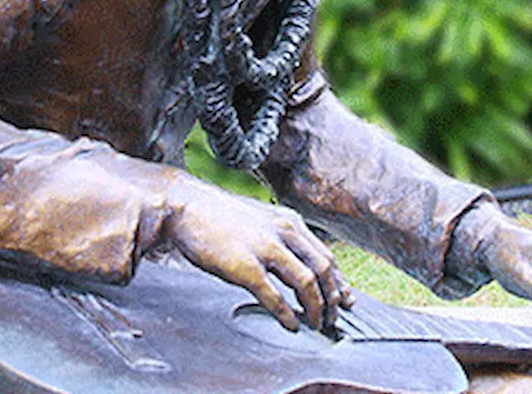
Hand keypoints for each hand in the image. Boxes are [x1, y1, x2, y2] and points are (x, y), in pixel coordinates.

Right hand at [163, 180, 353, 331]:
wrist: (187, 206)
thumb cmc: (221, 217)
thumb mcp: (262, 219)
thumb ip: (282, 238)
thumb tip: (298, 263)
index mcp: (291, 222)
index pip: (326, 256)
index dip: (338, 282)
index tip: (343, 300)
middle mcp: (284, 232)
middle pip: (324, 270)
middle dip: (332, 299)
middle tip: (332, 319)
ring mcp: (265, 249)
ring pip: (306, 283)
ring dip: (315, 309)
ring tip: (316, 325)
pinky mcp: (245, 266)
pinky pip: (275, 296)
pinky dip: (287, 314)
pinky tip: (291, 325)